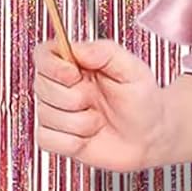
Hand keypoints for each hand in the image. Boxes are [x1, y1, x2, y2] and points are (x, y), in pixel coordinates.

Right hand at [33, 37, 166, 172]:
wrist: (150, 136)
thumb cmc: (142, 98)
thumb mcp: (132, 69)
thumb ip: (105, 52)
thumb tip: (76, 48)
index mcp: (78, 62)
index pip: (43, 54)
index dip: (53, 65)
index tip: (74, 75)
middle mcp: (63, 86)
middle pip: (41, 86)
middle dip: (73, 98)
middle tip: (96, 100)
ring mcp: (57, 113)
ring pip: (46, 116)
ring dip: (78, 122)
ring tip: (98, 120)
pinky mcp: (56, 139)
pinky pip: (46, 140)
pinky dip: (71, 142)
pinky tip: (88, 137)